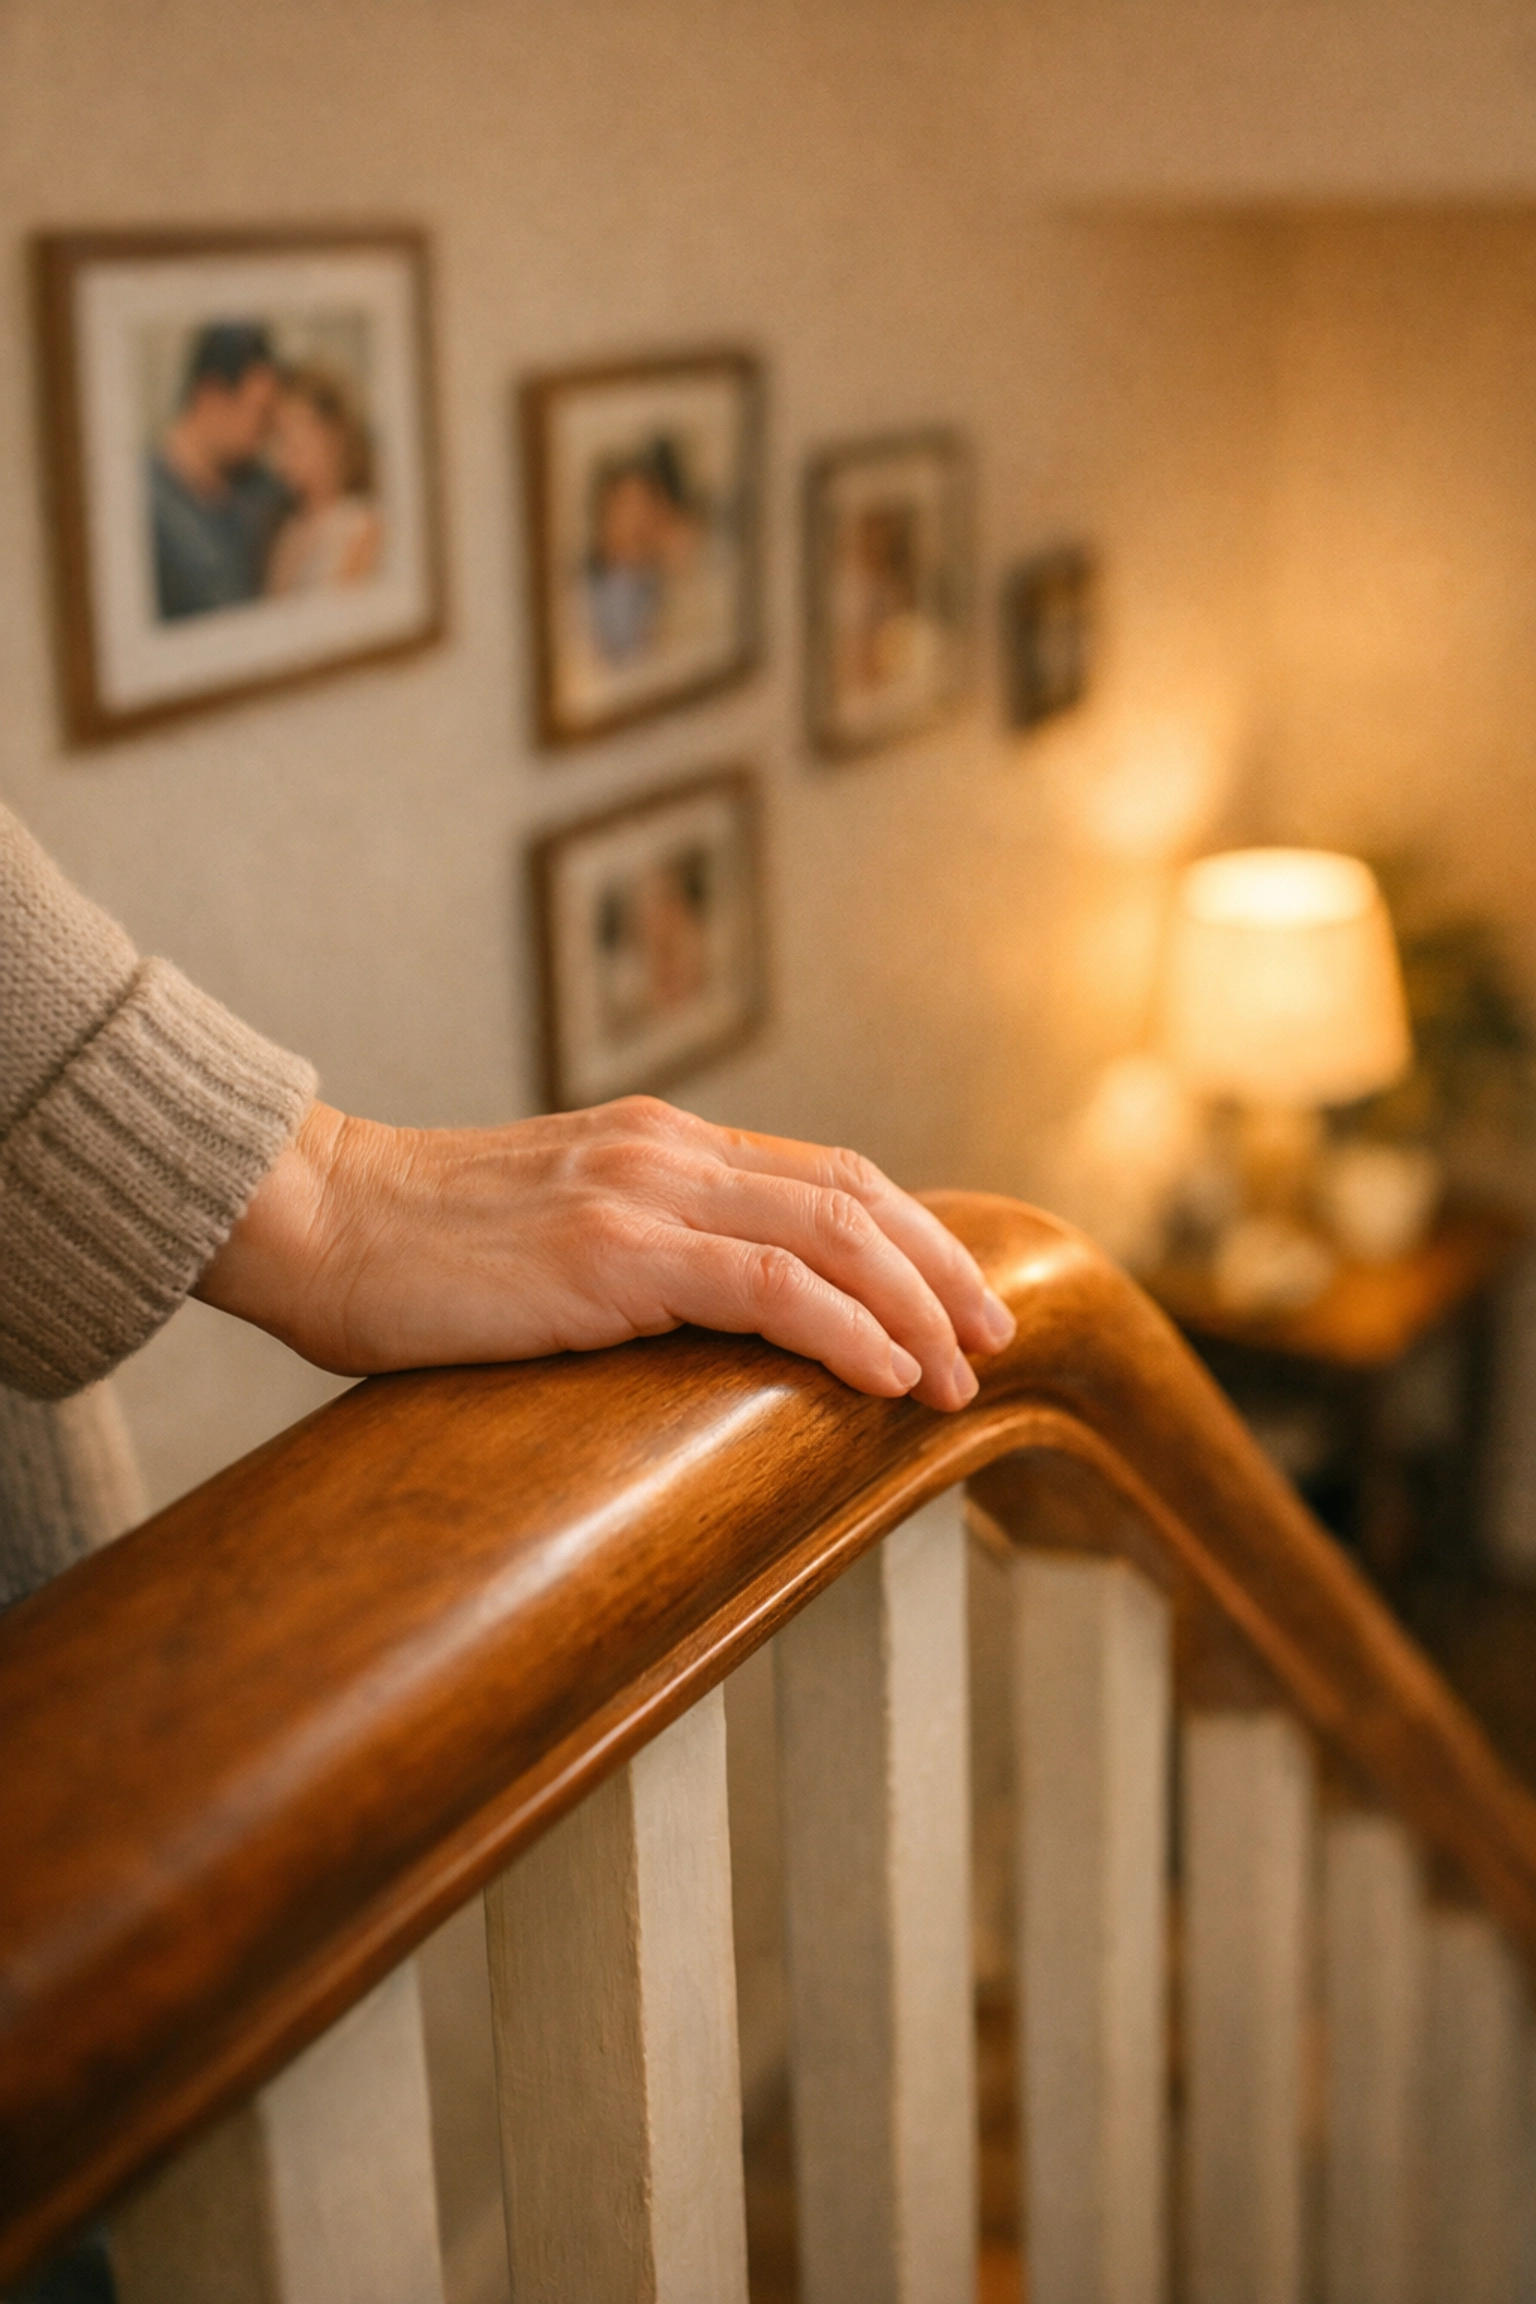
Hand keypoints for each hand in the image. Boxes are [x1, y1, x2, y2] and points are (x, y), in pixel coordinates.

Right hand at [195, 1096, 1014, 1411]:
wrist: (312, 1218)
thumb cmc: (416, 1250)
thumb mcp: (552, 1233)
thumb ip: (641, 1250)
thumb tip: (716, 1322)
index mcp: (661, 1144)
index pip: (828, 1176)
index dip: (912, 1237)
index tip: (960, 1301)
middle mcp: (669, 1152)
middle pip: (855, 1196)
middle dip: (942, 1271)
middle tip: (993, 1342)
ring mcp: (642, 1194)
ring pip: (832, 1233)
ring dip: (915, 1308)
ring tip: (958, 1378)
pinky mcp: (610, 1252)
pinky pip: (768, 1284)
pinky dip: (848, 1327)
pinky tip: (889, 1375)